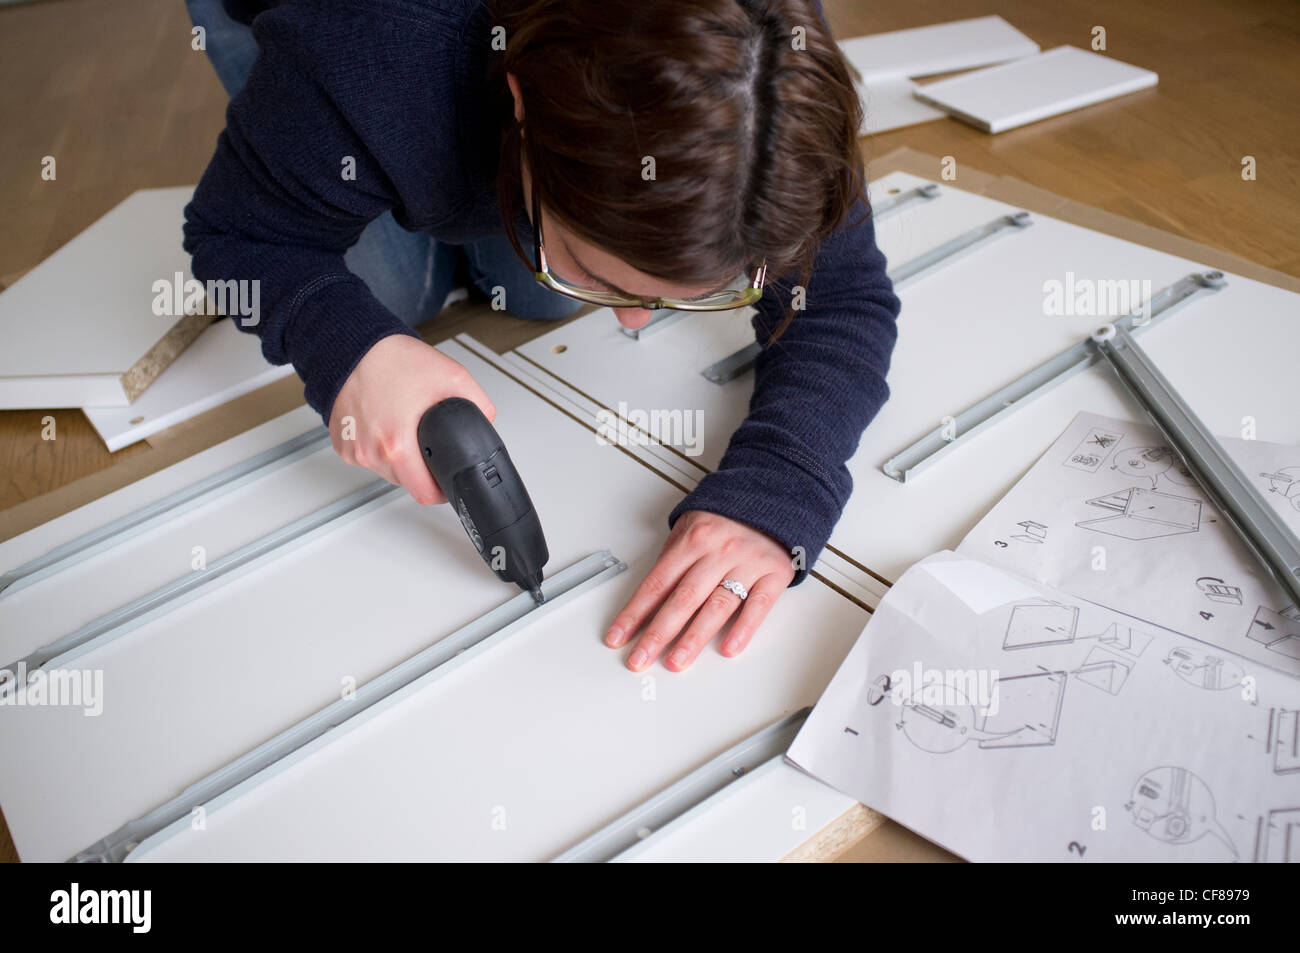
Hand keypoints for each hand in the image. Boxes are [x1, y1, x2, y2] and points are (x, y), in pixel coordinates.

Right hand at [328, 334, 496, 503]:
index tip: (447, 481)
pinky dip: (379, 447)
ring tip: (403, 425)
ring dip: (400, 458)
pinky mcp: (341, 444)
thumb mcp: (452, 377)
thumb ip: (478, 405)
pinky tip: (384, 423)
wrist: (353, 346)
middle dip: (422, 469)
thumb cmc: (393, 359)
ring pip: (387, 471)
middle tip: (426, 440)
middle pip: (406, 483)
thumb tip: (487, 422)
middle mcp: (370, 452)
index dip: (443, 490)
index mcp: (396, 444)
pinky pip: (368, 456)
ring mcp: (353, 450)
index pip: (425, 493)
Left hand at [604, 510, 794, 671]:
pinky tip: (728, 648)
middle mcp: (718, 552)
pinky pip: (758, 605)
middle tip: (641, 659)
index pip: (656, 583)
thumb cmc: (729, 516)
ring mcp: (747, 563)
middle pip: (683, 598)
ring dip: (694, 638)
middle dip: (658, 633)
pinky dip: (743, 628)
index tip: (618, 637)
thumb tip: (649, 595)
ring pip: (717, 606)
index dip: (635, 613)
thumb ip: (673, 557)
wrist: (775, 496)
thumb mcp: (691, 525)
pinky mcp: (774, 573)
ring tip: (676, 661)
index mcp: (693, 539)